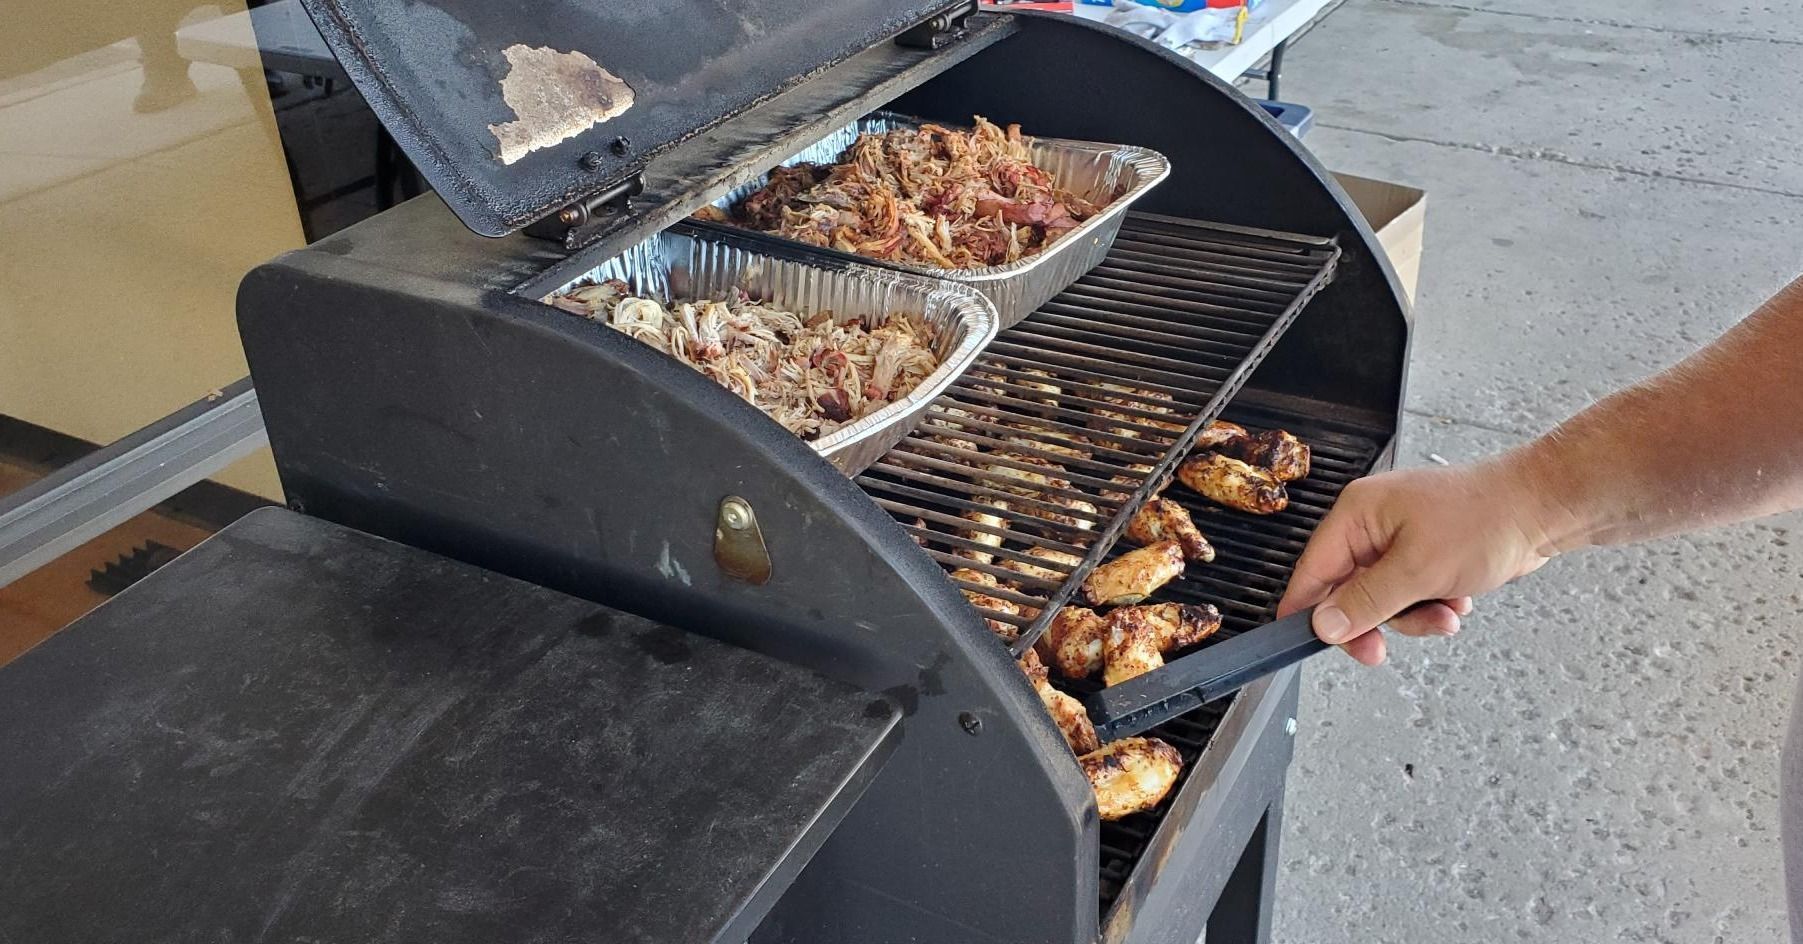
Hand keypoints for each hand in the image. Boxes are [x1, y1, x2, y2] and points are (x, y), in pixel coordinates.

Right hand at [1277, 454, 1562, 664]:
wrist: (1542, 509)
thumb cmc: (1486, 520)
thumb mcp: (1418, 571)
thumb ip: (1366, 602)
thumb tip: (1324, 625)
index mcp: (1358, 514)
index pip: (1313, 569)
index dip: (1308, 609)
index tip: (1303, 643)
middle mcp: (1373, 524)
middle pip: (1347, 590)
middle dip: (1375, 620)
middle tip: (1378, 652)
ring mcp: (1400, 539)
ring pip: (1383, 599)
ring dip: (1413, 616)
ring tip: (1446, 613)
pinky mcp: (1425, 554)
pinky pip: (1410, 594)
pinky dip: (1432, 605)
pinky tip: (1458, 599)